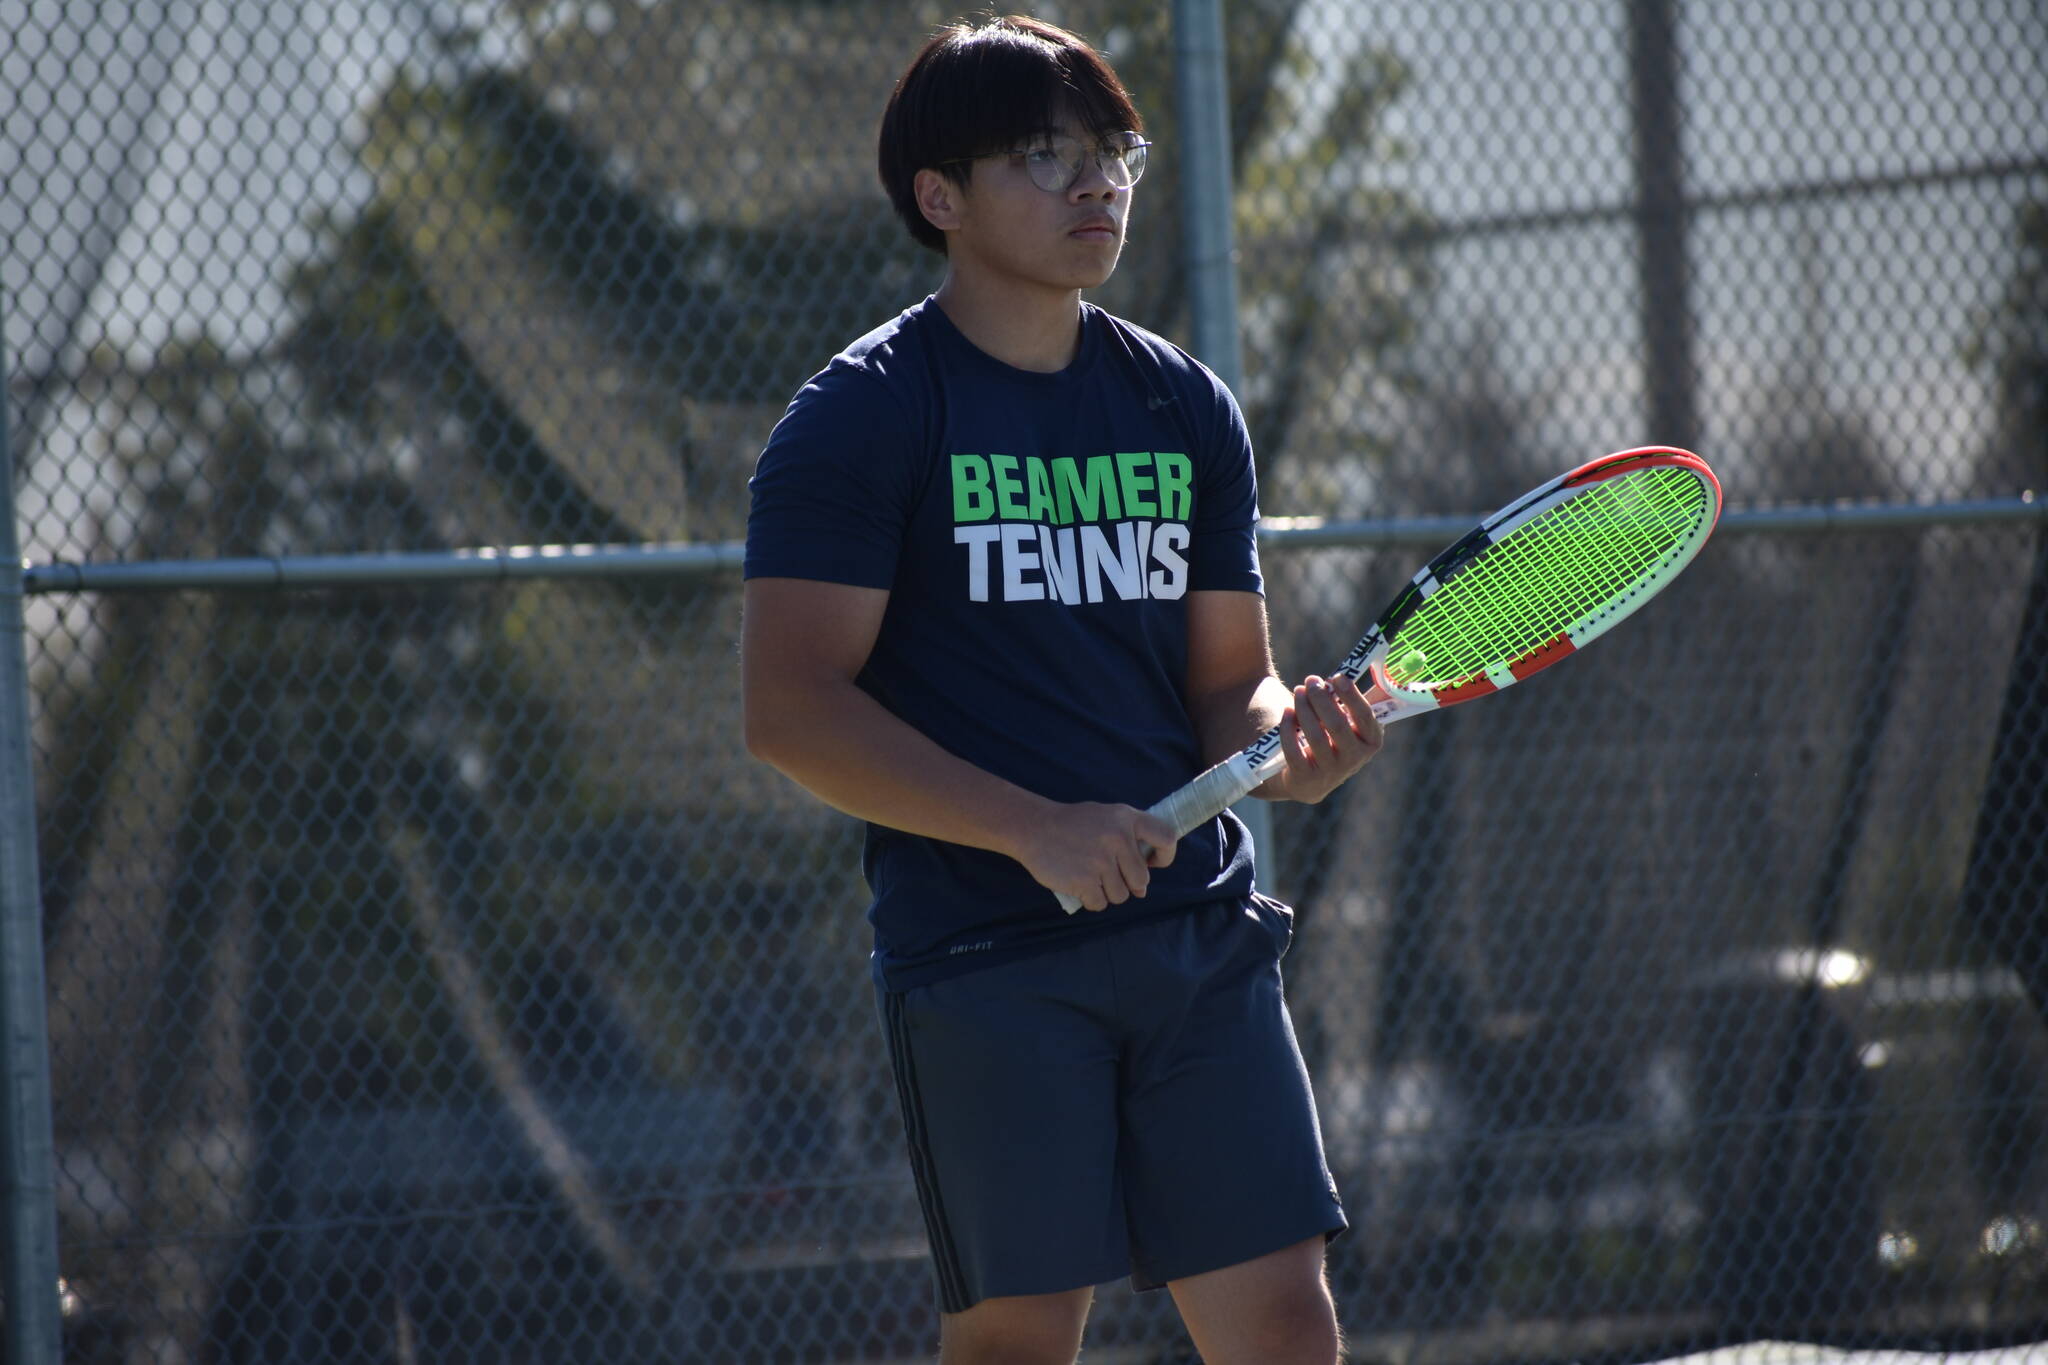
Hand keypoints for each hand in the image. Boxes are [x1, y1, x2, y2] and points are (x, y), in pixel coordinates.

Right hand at [1009, 802, 1177, 912]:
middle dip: (1127, 883)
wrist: (1033, 827)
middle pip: (1141, 879)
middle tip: (1107, 873)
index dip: (1165, 856)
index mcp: (1127, 818)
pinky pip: (1100, 903)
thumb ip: (1129, 840)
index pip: (1166, 838)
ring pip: (1121, 895)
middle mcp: (1118, 838)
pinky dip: (1090, 900)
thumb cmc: (1072, 825)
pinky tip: (1079, 884)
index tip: (1153, 863)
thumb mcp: (1106, 817)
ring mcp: (1101, 861)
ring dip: (1107, 892)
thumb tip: (1143, 885)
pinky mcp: (1084, 881)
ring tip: (1090, 875)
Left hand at [1259, 673, 1385, 803]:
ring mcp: (1331, 773)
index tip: (1336, 676)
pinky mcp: (1306, 780)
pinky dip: (1288, 728)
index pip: (1365, 717)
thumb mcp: (1347, 723)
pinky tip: (1287, 711)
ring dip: (1304, 709)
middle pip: (1338, 725)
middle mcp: (1355, 760)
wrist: (1305, 778)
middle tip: (1310, 680)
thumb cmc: (1330, 738)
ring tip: (1299, 691)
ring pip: (1315, 736)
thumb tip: (1358, 672)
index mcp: (1371, 742)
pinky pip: (1294, 751)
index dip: (1351, 695)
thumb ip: (1354, 702)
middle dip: (1322, 699)